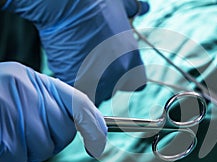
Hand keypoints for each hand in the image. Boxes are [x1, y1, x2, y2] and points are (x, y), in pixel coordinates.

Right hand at [0, 62, 106, 161]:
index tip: (98, 145)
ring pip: (39, 149)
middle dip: (49, 144)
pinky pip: (15, 157)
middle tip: (28, 137)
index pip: (79, 103)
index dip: (94, 127)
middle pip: (61, 134)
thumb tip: (95, 136)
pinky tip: (0, 147)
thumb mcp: (27, 94)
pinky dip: (9, 160)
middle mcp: (25, 87)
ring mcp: (8, 105)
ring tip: (9, 140)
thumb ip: (56, 108)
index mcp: (37, 80)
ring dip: (26, 154)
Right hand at [2, 0, 148, 104]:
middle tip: (91, 62)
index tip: (116, 70)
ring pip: (95, 93)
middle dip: (104, 80)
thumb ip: (134, 11)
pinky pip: (76, 92)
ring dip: (87, 83)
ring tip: (77, 62)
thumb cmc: (95, 2)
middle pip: (113, 89)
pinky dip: (72, 82)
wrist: (68, 5)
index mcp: (132, 59)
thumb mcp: (121, 5)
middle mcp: (119, 74)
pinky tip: (67, 64)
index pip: (137, 83)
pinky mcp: (77, 84)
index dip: (126, 78)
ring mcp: (98, 82)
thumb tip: (144, 8)